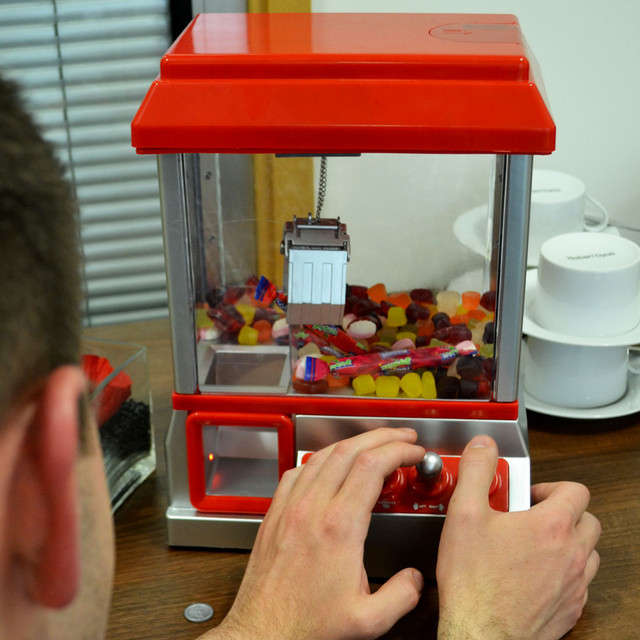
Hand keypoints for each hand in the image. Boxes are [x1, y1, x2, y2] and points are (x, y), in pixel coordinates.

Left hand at [205, 428, 425, 639]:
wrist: (263, 631)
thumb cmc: (306, 625)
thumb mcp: (368, 620)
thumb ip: (401, 596)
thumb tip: (415, 578)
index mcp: (339, 527)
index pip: (372, 466)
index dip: (399, 451)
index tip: (414, 451)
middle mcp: (312, 509)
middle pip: (350, 450)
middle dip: (382, 436)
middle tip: (402, 436)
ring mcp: (290, 507)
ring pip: (322, 455)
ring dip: (352, 443)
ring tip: (372, 444)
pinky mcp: (275, 513)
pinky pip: (297, 471)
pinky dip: (320, 459)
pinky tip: (329, 464)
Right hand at [436, 435, 600, 639]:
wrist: (481, 633)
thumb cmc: (474, 580)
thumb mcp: (465, 513)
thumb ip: (477, 471)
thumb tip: (484, 446)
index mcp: (550, 526)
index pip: (576, 490)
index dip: (552, 487)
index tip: (531, 496)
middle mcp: (571, 555)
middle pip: (589, 520)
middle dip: (564, 513)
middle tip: (534, 517)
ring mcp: (574, 586)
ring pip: (589, 553)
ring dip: (569, 542)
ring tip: (537, 544)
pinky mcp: (570, 611)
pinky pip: (580, 584)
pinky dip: (565, 573)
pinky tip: (536, 575)